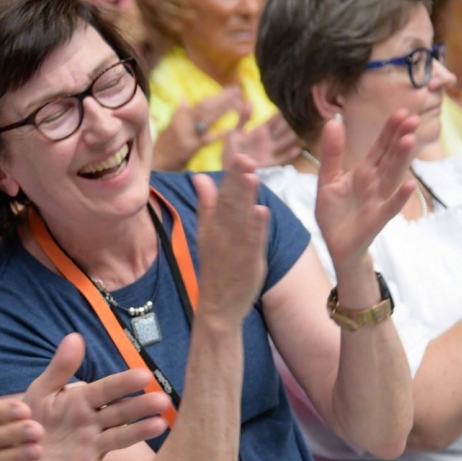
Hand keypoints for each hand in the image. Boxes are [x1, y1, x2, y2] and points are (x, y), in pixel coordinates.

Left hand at [17, 334, 168, 460]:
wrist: (17, 451)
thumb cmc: (32, 415)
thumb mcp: (42, 390)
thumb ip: (60, 368)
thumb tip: (75, 336)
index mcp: (83, 400)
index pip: (107, 389)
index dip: (123, 383)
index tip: (145, 375)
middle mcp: (93, 423)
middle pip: (120, 413)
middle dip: (141, 407)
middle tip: (163, 400)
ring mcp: (92, 447)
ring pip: (118, 438)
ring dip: (138, 433)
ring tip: (160, 425)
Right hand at [151, 85, 242, 171]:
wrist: (157, 164)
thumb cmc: (163, 146)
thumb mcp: (168, 126)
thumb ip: (179, 113)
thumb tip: (184, 98)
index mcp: (180, 116)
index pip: (202, 102)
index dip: (218, 95)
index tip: (231, 89)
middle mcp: (184, 122)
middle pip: (207, 106)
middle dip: (223, 97)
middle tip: (238, 90)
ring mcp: (188, 134)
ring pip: (208, 118)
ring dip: (223, 109)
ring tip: (238, 102)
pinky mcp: (190, 147)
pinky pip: (207, 139)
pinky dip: (219, 134)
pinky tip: (230, 129)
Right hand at [192, 152, 269, 325]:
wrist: (217, 306)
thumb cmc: (215, 268)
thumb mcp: (205, 233)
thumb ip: (207, 205)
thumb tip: (200, 178)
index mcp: (213, 225)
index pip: (222, 195)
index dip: (231, 175)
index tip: (238, 155)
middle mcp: (222, 234)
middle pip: (231, 203)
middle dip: (238, 180)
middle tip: (245, 158)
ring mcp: (235, 247)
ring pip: (241, 219)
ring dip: (246, 199)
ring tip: (252, 177)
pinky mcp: (248, 261)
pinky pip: (252, 242)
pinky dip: (256, 227)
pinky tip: (261, 211)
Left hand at [235, 111, 301, 168]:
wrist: (229, 169)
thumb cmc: (232, 151)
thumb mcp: (235, 133)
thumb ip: (242, 118)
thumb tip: (249, 101)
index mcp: (261, 131)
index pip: (274, 120)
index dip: (282, 113)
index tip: (292, 105)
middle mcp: (268, 140)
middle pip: (283, 130)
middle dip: (292, 123)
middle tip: (303, 116)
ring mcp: (270, 151)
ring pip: (285, 142)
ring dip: (294, 137)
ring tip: (304, 131)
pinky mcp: (269, 162)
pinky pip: (281, 158)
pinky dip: (289, 155)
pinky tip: (297, 149)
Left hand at [313, 111, 417, 277]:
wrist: (335, 245)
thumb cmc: (334, 213)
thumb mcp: (327, 180)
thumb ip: (331, 154)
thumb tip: (334, 121)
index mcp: (363, 173)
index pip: (379, 148)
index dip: (389, 131)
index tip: (402, 112)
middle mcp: (375, 183)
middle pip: (389, 158)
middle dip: (399, 139)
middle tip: (412, 118)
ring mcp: (378, 200)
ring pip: (391, 177)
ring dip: (401, 160)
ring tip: (410, 140)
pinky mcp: (376, 219)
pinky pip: (390, 207)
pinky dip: (399, 197)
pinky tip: (410, 184)